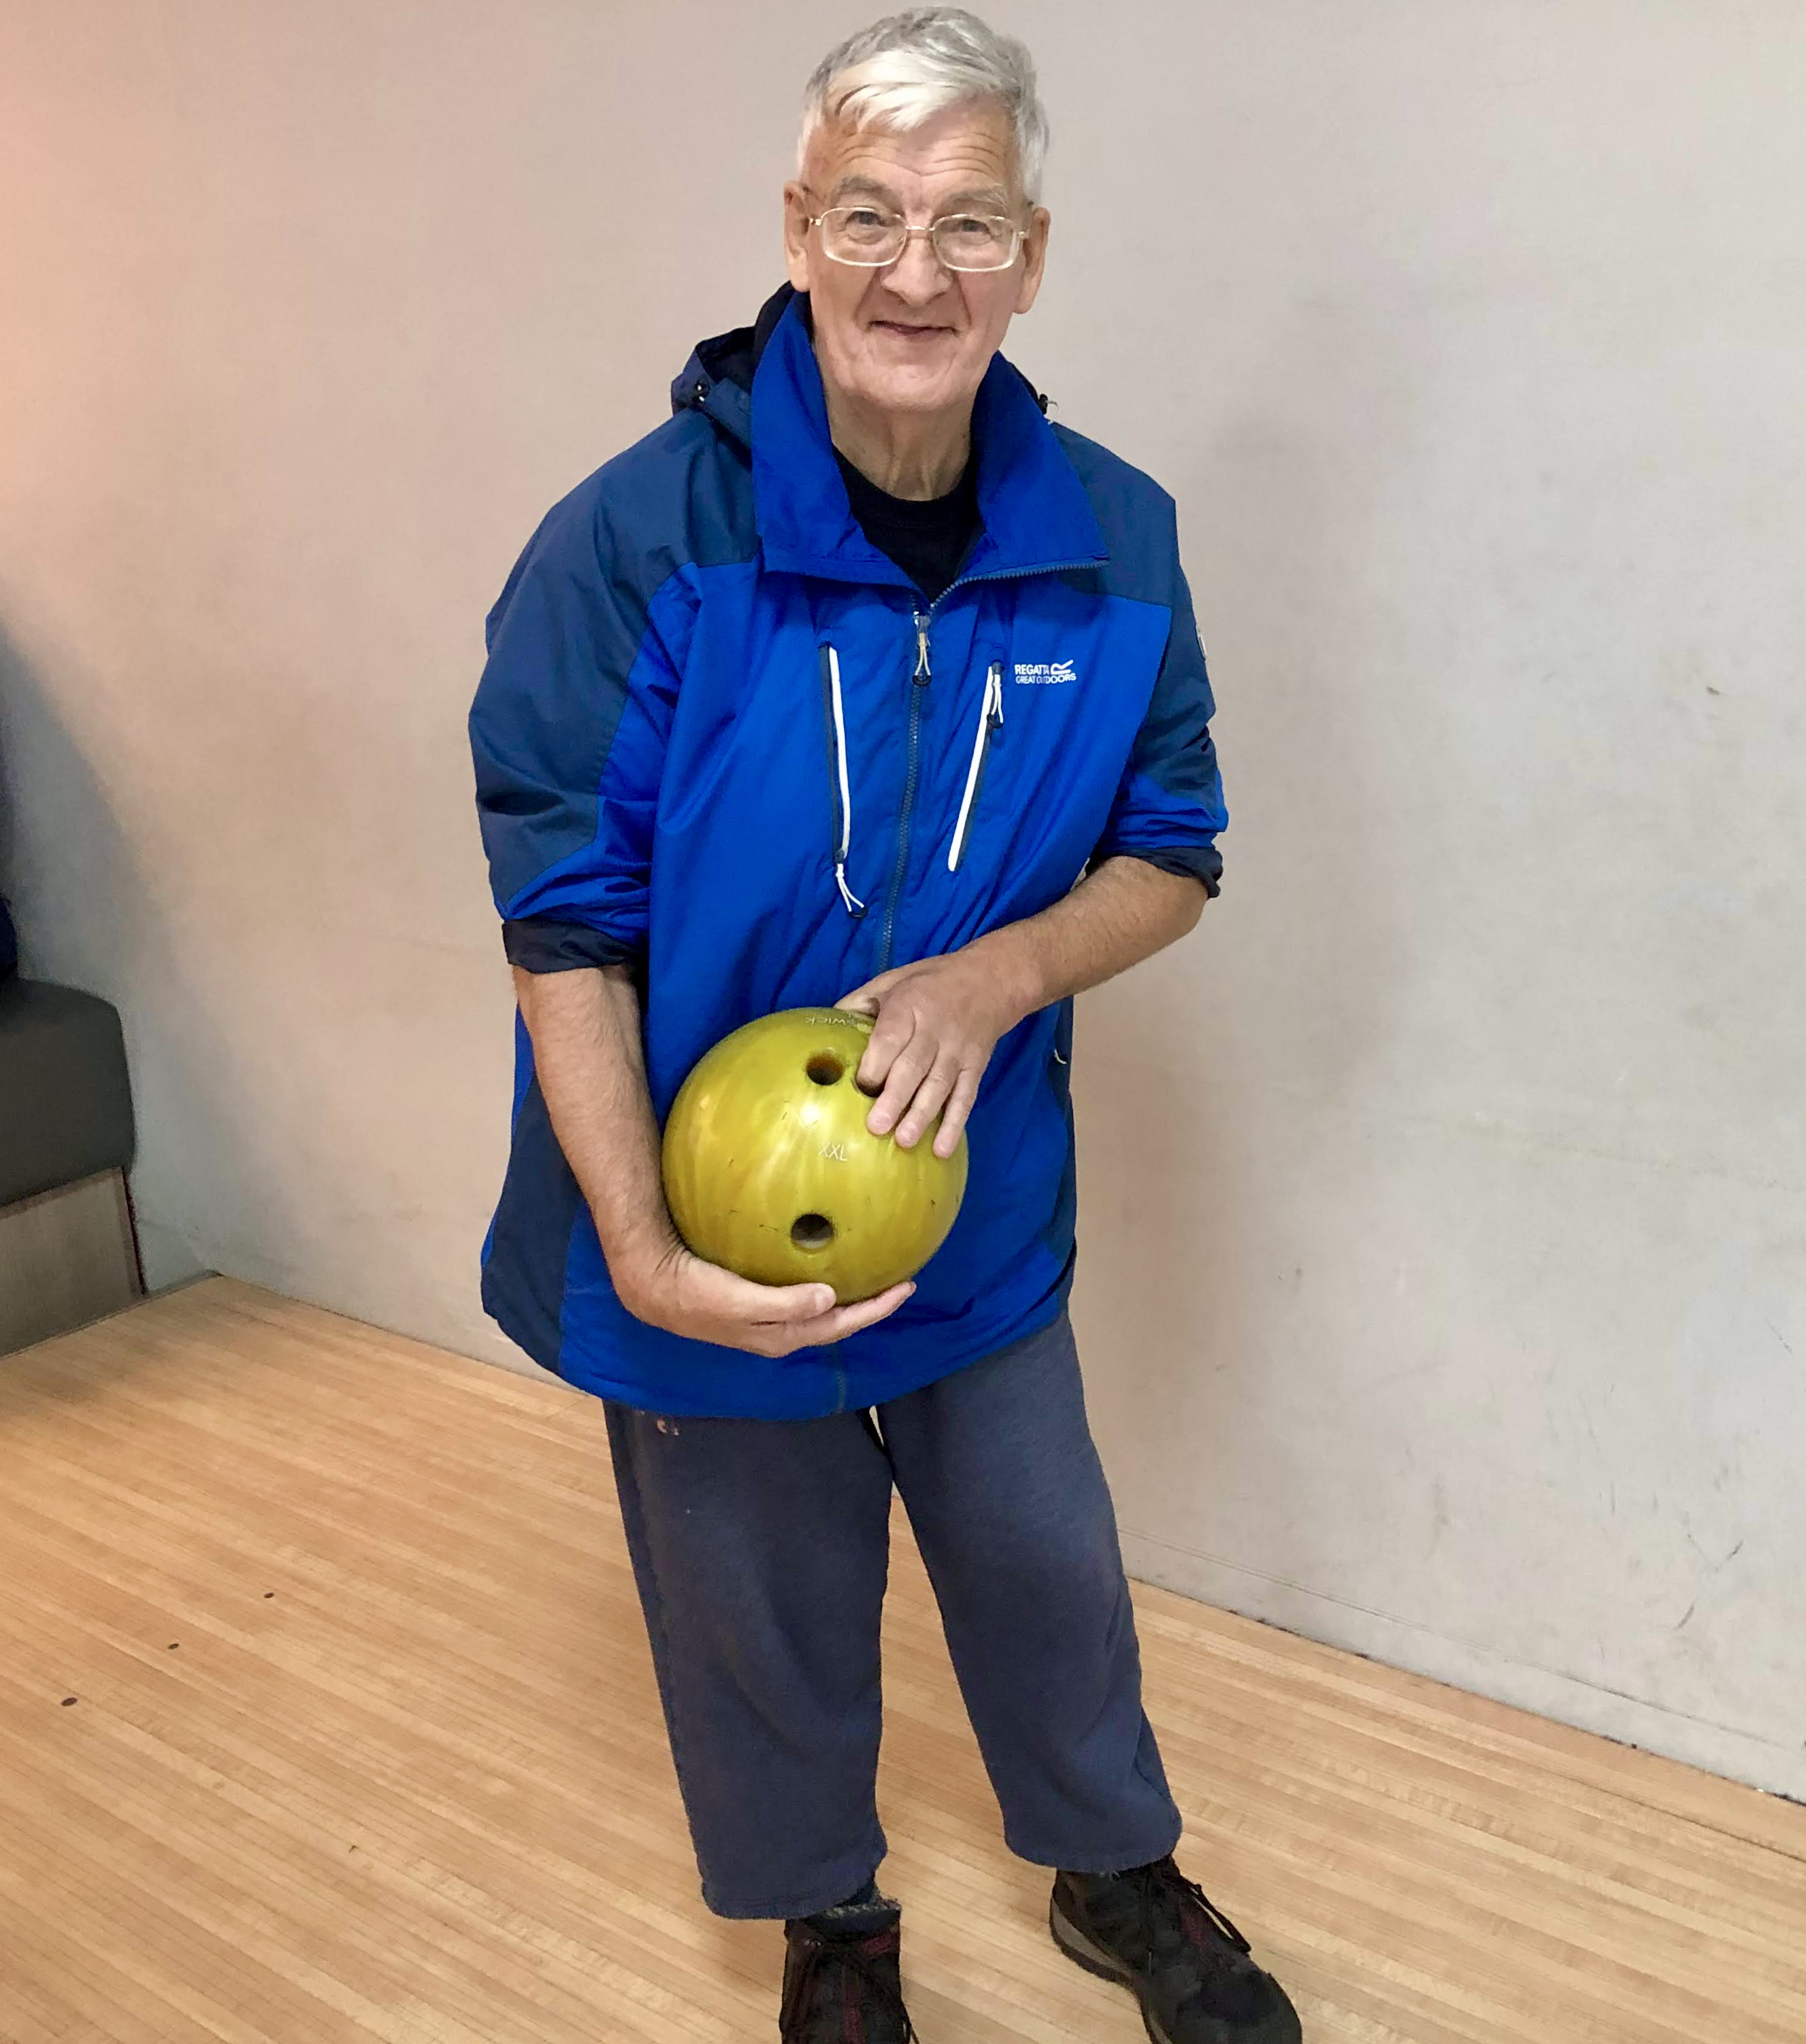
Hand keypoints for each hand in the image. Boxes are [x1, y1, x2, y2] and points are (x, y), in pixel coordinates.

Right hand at [614, 1235, 913, 1355]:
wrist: (654, 1286)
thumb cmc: (695, 1295)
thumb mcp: (739, 1302)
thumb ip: (783, 1305)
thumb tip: (829, 1298)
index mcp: (783, 1336)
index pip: (841, 1325)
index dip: (875, 1309)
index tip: (906, 1287)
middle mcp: (781, 1332)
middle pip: (838, 1320)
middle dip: (871, 1305)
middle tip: (902, 1280)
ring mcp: (769, 1318)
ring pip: (821, 1310)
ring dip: (849, 1296)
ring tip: (874, 1273)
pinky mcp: (757, 1301)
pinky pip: (801, 1294)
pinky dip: (821, 1283)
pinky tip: (824, 1261)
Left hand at [836, 944, 1032, 1157]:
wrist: (990, 980)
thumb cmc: (930, 983)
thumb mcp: (892, 981)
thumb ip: (860, 1004)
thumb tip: (828, 1030)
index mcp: (909, 1006)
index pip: (890, 1039)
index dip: (875, 1065)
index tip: (859, 1089)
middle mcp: (934, 1030)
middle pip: (913, 1067)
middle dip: (895, 1098)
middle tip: (876, 1126)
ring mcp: (957, 1051)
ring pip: (938, 1086)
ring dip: (921, 1116)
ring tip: (904, 1141)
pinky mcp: (975, 1067)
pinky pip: (965, 1098)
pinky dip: (954, 1124)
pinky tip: (942, 1149)